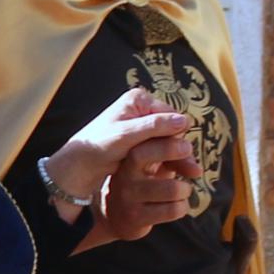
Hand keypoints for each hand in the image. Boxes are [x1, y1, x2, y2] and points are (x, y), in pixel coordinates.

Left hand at [45, 87, 193, 219]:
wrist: (79, 164)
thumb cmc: (98, 146)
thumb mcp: (126, 136)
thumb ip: (154, 127)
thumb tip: (184, 121)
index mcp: (138, 99)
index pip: (169, 115)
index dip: (177, 135)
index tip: (185, 155)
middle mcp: (142, 108)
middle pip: (170, 127)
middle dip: (181, 148)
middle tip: (194, 170)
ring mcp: (141, 124)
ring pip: (167, 139)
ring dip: (178, 156)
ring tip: (192, 174)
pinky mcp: (139, 139)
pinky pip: (159, 148)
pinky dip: (168, 160)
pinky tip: (175, 174)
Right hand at [79, 137, 199, 248]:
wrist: (116, 217)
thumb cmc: (143, 184)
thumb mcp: (156, 166)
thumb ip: (176, 159)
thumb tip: (197, 170)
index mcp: (128, 156)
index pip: (146, 141)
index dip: (170, 141)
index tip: (187, 146)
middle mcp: (124, 174)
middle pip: (151, 157)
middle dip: (179, 157)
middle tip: (193, 168)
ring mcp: (129, 197)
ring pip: (172, 189)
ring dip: (185, 190)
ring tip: (182, 192)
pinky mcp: (136, 218)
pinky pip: (173, 210)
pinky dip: (182, 207)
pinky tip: (176, 206)